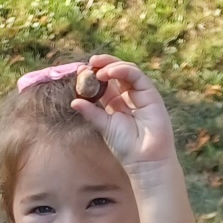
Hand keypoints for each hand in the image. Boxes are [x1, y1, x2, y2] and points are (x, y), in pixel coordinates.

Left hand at [72, 55, 176, 173]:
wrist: (144, 158)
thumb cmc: (125, 146)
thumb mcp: (104, 126)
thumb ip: (91, 113)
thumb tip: (73, 102)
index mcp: (115, 103)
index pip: (104, 84)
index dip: (92, 76)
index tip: (80, 72)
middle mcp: (127, 95)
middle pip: (115, 72)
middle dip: (101, 65)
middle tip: (89, 63)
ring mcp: (139, 92)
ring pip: (126, 70)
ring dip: (110, 66)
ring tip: (97, 69)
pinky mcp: (150, 92)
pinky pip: (136, 75)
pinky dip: (123, 70)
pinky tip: (109, 72)